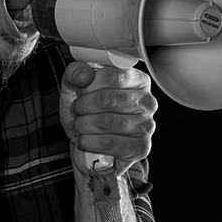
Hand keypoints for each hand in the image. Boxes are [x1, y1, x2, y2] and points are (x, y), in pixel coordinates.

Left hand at [60, 61, 157, 176]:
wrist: (90, 149)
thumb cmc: (88, 115)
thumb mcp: (75, 88)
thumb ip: (75, 73)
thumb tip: (84, 74)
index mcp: (137, 80)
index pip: (112, 76)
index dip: (89, 85)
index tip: (81, 92)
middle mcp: (147, 101)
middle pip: (107, 99)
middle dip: (82, 106)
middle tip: (76, 111)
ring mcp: (146, 125)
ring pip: (106, 122)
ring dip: (82, 125)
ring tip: (78, 125)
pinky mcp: (140, 147)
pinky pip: (107, 143)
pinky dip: (87, 142)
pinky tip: (84, 140)